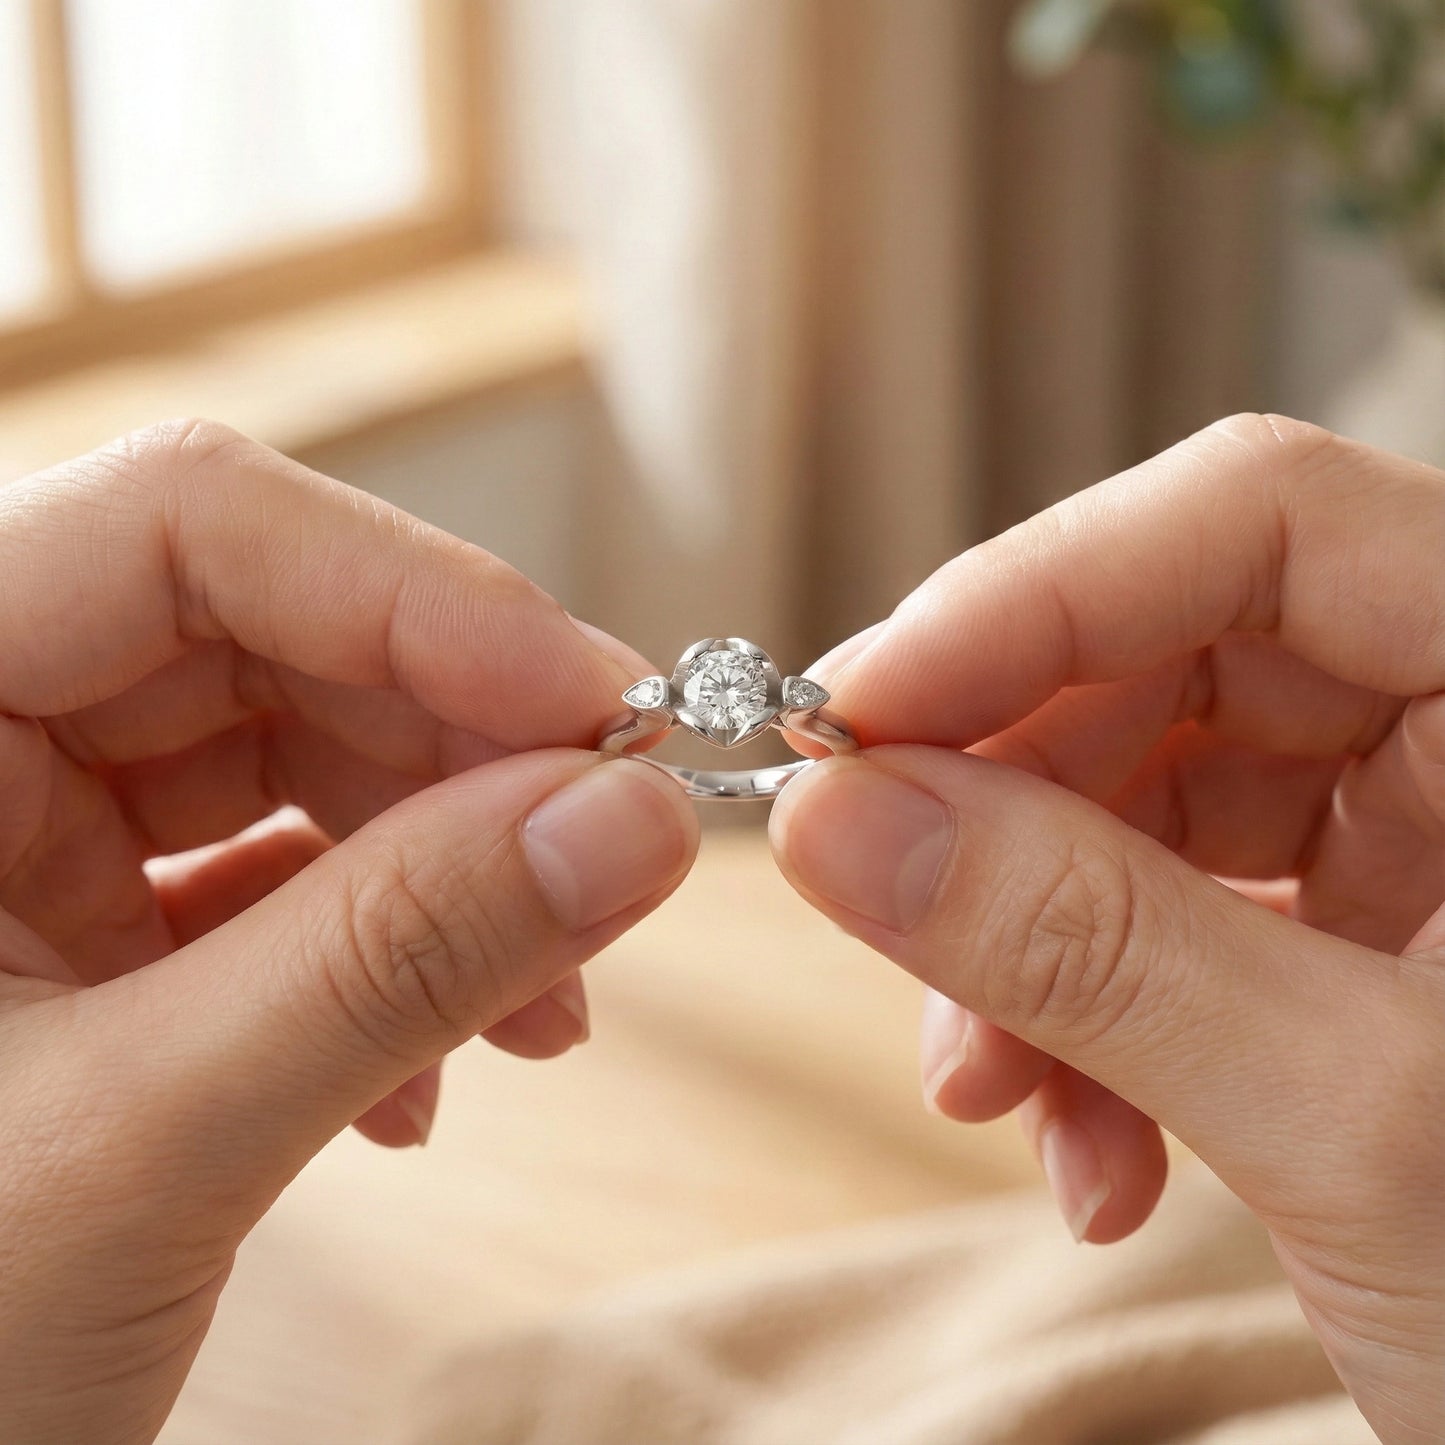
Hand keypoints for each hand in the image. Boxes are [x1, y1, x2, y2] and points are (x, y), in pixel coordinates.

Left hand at [0, 421, 698, 1443]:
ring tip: (539, 1012)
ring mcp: (18, 830)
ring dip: (452, 870)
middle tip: (610, 858)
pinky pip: (280, 872)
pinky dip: (390, 952)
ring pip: (300, 755)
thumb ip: (397, 960)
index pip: (188, 527)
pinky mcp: (84, 925)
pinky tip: (429, 1075)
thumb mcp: (138, 1147)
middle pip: (274, 640)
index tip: (606, 712)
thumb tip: (638, 820)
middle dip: (468, 753)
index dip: (421, 594)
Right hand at [770, 416, 1443, 1441]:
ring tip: (990, 1093)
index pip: (1263, 523)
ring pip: (1139, 802)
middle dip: (1001, 805)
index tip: (860, 713)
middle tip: (878, 899)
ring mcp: (1420, 835)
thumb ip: (1090, 951)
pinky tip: (1082, 1149)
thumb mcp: (1360, 1124)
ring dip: (1026, 947)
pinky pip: (1164, 916)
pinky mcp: (1361, 936)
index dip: (1033, 595)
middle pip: (1168, 664)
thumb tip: (838, 823)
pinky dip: (1085, 1022)